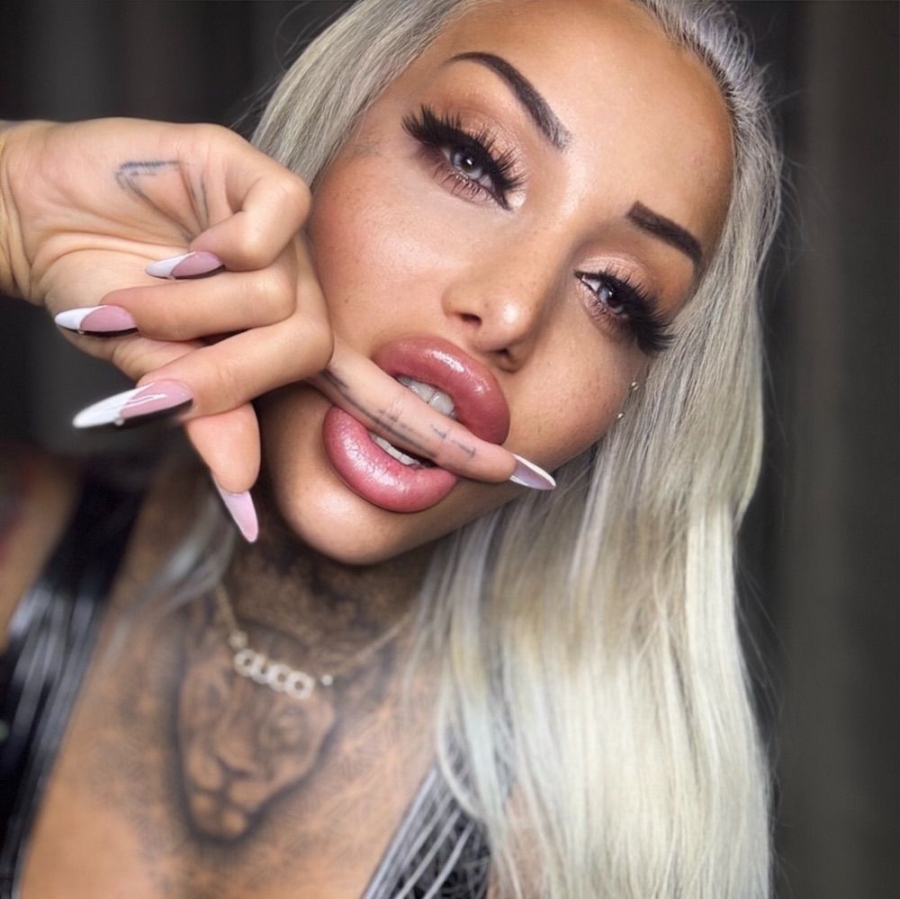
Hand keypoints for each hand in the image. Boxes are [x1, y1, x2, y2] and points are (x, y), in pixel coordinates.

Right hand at [0, 119, 552, 536]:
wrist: (49, 222)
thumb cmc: (109, 304)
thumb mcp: (160, 381)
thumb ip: (216, 429)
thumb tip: (248, 510)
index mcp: (290, 348)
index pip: (385, 400)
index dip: (453, 440)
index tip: (526, 476)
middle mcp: (303, 293)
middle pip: (311, 354)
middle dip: (220, 375)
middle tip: (150, 379)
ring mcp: (289, 239)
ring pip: (281, 297)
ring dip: (191, 313)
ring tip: (143, 289)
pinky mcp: (259, 179)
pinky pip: (273, 226)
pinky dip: (219, 246)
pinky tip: (181, 244)